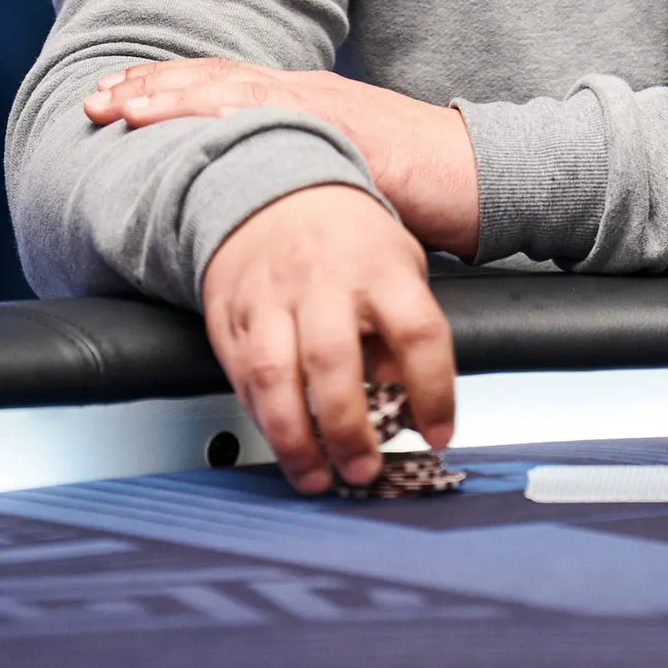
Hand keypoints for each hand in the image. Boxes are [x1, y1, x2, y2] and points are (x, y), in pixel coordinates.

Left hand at [84, 58, 479, 258]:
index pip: (220, 82)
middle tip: (95, 100)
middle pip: (215, 79)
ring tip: (128, 109)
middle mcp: (308, 93)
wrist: (481, 175)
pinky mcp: (349, 133)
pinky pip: (285, 121)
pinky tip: (203, 123)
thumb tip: (246, 197)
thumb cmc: (418, 181)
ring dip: (177, 98)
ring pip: (238, 90)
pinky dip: (239, 117)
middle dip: (150, 88)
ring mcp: (327, 109)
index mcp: (303, 99)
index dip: (163, 86)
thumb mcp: (341, 168)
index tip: (113, 94)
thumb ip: (296, 170)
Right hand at [201, 184, 454, 493]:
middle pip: (334, 363)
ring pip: (275, 378)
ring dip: (296, 440)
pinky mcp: (230, 315)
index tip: (437, 433)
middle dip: (349, 430)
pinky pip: (241, 377)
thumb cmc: (345, 236)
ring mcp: (271, 297)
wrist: (272, 190)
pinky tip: (281, 439)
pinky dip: (261, 418)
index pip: (418, 332)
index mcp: (381, 266)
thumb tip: (405, 406)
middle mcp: (324, 280)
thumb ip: (404, 333)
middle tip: (364, 471)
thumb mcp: (397, 264)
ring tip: (317, 477)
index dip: (434, 391)